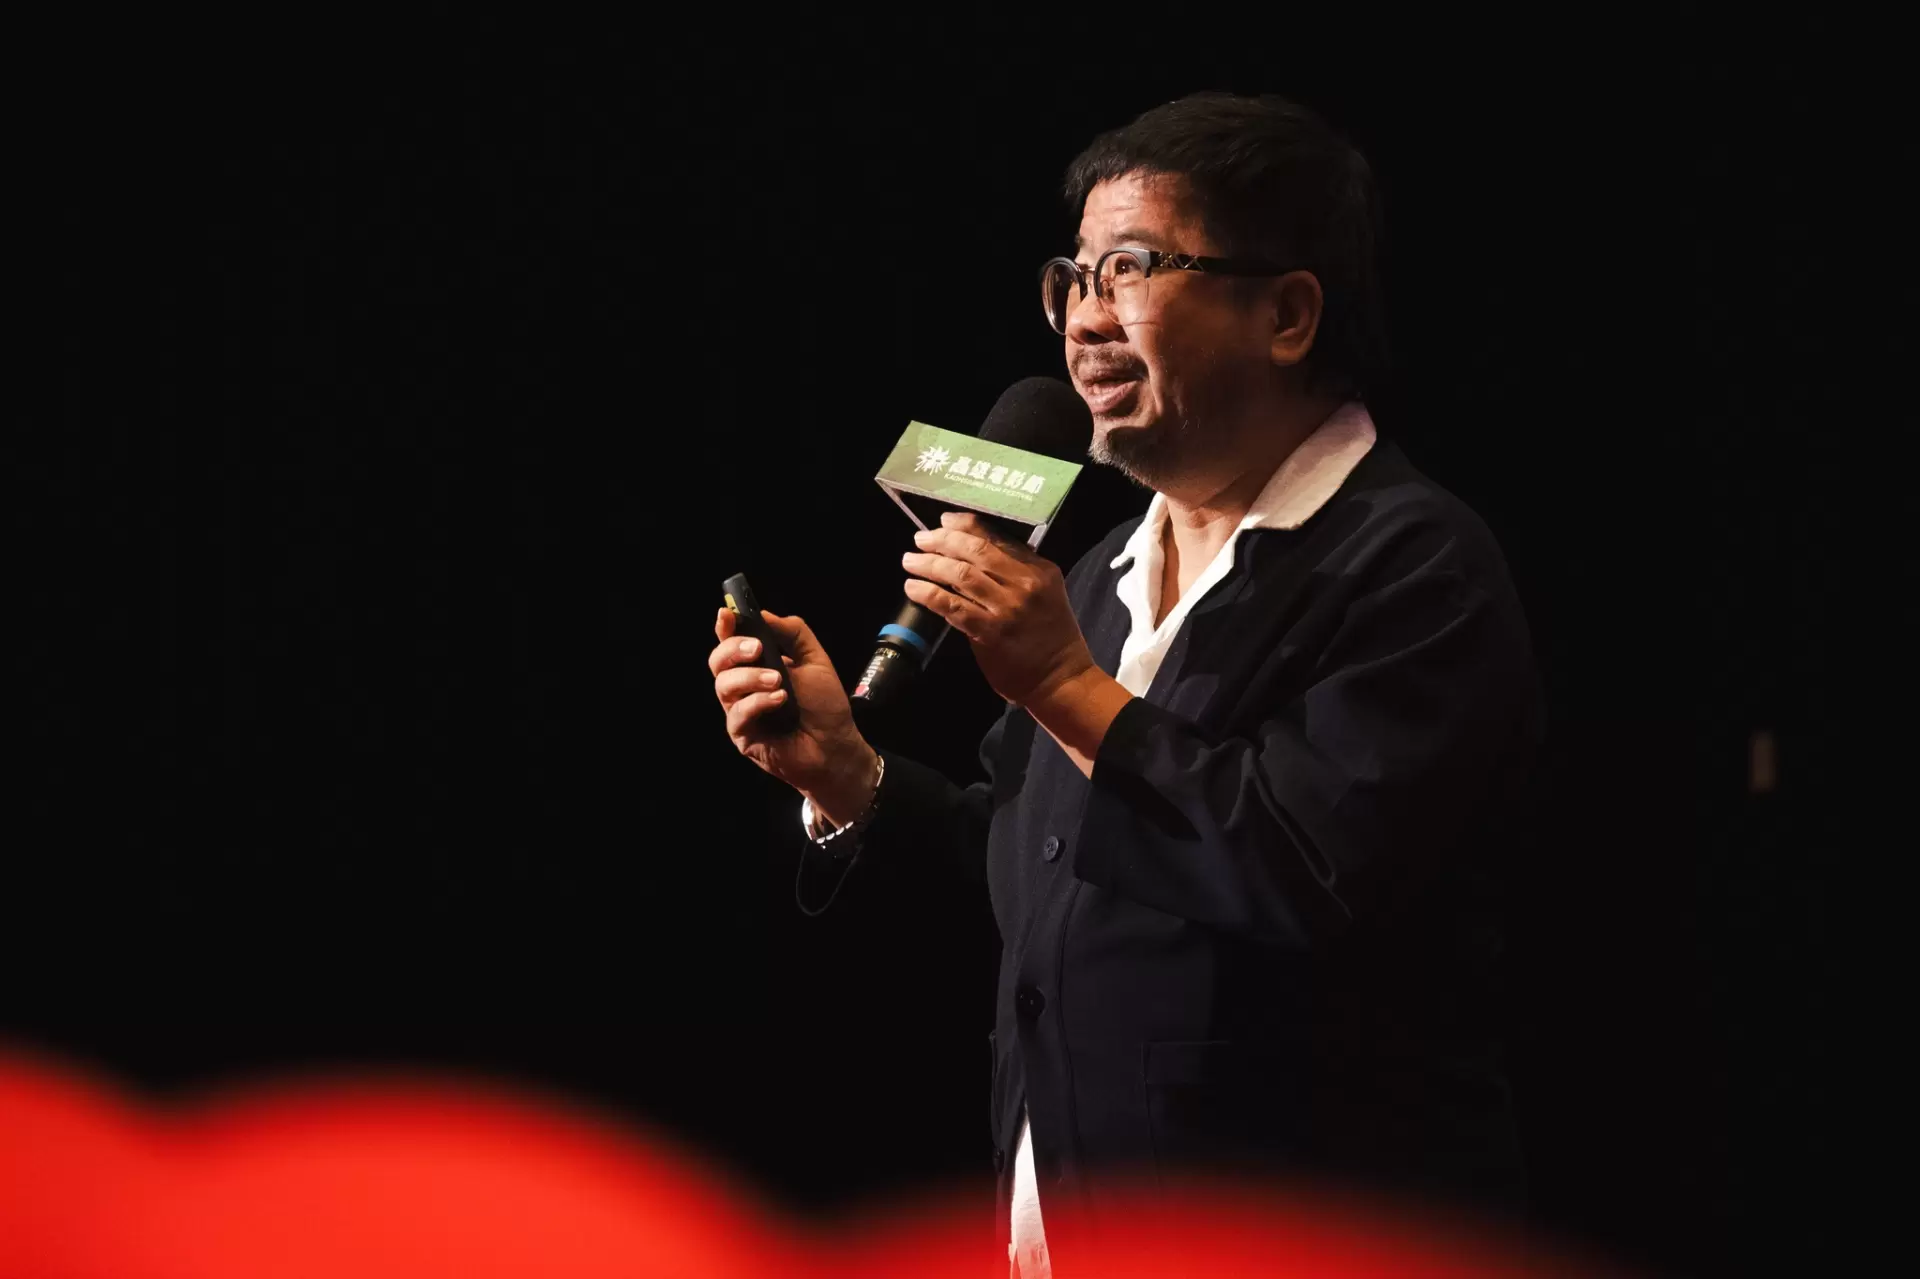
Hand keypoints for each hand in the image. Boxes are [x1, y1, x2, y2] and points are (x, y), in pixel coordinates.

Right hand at [709, 608, 876, 821]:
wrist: (836, 745)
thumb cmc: (824, 706)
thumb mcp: (815, 660)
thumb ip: (793, 633)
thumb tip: (764, 615)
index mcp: (757, 665)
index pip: (731, 642)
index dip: (725, 627)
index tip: (727, 614)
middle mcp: (743, 686)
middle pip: (718, 661)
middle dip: (733, 649)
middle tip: (757, 648)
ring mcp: (740, 711)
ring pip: (724, 685)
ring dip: (750, 677)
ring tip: (778, 680)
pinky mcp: (742, 735)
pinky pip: (738, 713)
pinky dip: (758, 702)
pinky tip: (780, 700)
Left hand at [901, 512, 1096, 705]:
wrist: (1060, 678)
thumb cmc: (1050, 635)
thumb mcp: (1045, 593)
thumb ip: (1016, 572)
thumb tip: (971, 554)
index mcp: (1039, 568)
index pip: (996, 537)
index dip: (965, 525)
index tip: (943, 521)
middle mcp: (1024, 583)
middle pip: (975, 550)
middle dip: (942, 540)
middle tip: (920, 539)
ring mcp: (1007, 608)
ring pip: (960, 575)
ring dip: (930, 565)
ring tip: (910, 561)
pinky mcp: (990, 632)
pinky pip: (952, 607)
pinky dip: (929, 594)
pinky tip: (913, 589)